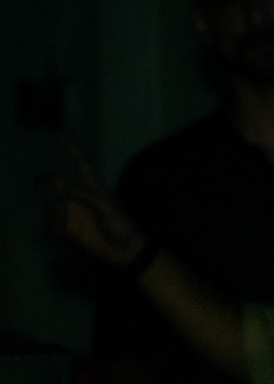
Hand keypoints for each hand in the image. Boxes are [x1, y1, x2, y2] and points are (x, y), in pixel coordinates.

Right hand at [40, 134, 146, 266]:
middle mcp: (80, 197)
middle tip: (39, 185)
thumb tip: (66, 189)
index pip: (79, 163)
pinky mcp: (70, 228)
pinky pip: (53, 224)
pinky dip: (55, 226)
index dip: (69, 148)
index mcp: (93, 187)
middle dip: (46, 182)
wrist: (124, 251)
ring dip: (53, 211)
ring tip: (65, 218)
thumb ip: (88, 197)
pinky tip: (65, 230)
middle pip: (56, 183)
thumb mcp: (108, 209)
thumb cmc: (122, 226)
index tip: (58, 133)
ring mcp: (74, 212)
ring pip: (51, 206)